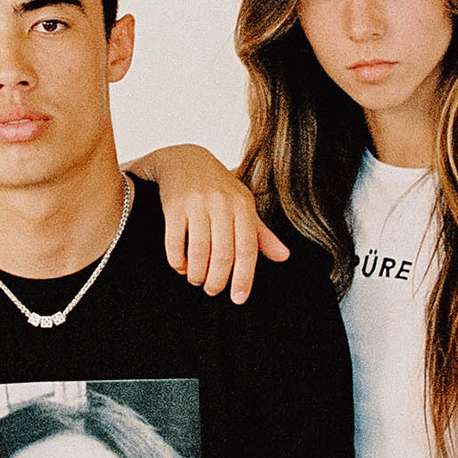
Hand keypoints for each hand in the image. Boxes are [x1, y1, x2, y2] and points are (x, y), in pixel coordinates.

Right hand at [129, 144, 288, 302]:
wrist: (184, 158)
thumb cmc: (218, 186)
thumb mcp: (242, 204)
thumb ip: (260, 233)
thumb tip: (284, 256)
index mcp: (242, 206)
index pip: (247, 249)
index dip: (244, 278)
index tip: (238, 298)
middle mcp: (221, 204)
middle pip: (223, 254)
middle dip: (217, 280)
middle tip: (212, 290)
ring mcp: (196, 204)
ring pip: (199, 251)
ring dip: (196, 274)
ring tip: (196, 280)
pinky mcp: (173, 206)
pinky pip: (174, 242)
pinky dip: (177, 261)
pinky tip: (180, 267)